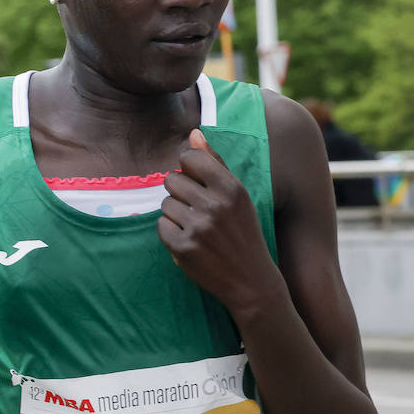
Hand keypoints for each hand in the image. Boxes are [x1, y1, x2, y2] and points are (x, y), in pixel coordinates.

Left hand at [158, 129, 272, 310]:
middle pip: (172, 180)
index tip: (195, 181)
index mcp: (232, 188)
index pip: (190, 158)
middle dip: (179, 192)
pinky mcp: (183, 249)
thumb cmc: (243, 232)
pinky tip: (190, 242)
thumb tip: (193, 133)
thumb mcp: (238, 196)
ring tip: (196, 227)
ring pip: (166, 204)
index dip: (187, 168)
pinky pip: (162, 226)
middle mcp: (216, 206)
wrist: (251, 281)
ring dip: (176, 214)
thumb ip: (215, 164)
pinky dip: (171, 234)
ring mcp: (199, 228)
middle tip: (196, 209)